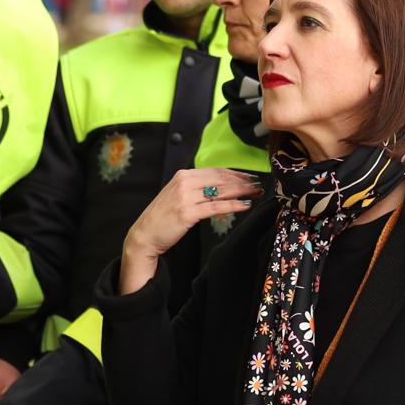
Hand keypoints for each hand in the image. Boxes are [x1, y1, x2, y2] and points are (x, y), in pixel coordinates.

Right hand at [120, 169, 258, 293]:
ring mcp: (185, 197)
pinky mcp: (188, 213)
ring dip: (242, 191)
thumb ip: (196, 188)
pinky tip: (245, 205)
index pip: (215, 171)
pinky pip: (216, 207)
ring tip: (256, 192)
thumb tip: (221, 187)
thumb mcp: (178, 195)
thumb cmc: (163, 217)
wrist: (144, 234)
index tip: (250, 176)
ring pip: (221, 191)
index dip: (235, 173)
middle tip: (259, 183)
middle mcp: (184, 182)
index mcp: (183, 175)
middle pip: (220, 179)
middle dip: (242, 180)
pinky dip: (233, 205)